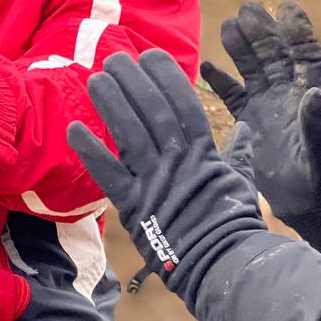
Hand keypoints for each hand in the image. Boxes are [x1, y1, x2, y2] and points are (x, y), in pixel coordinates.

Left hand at [67, 50, 267, 314]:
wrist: (223, 265)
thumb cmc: (233, 224)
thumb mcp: (240, 180)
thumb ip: (238, 152)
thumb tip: (247, 128)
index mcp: (203, 153)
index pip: (183, 104)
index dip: (166, 77)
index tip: (151, 55)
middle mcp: (178, 162)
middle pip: (152, 112)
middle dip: (133, 81)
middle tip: (114, 59)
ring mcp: (155, 183)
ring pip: (129, 134)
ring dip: (111, 104)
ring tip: (96, 79)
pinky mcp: (134, 207)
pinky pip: (108, 174)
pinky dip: (91, 151)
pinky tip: (74, 128)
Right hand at [200, 2, 320, 246]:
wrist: (314, 206)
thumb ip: (320, 126)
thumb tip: (314, 95)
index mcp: (311, 97)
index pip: (305, 56)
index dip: (298, 32)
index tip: (286, 7)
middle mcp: (288, 96)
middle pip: (273, 55)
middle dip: (261, 32)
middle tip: (246, 10)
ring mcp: (268, 108)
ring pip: (251, 69)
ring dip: (240, 48)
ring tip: (226, 26)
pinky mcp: (251, 123)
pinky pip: (233, 96)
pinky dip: (220, 81)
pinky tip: (205, 66)